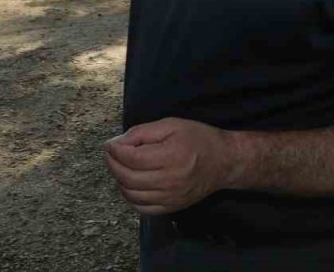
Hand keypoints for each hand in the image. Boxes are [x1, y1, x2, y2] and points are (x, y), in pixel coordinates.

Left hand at [104, 117, 235, 214]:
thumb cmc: (198, 139)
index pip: (131, 159)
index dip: (115, 151)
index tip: (110, 144)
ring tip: (120, 166)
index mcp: (171, 157)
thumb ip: (143, 132)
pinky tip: (130, 183)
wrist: (223, 162)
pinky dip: (129, 196)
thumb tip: (118, 142)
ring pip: (131, 194)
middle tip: (111, 154)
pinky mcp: (171, 208)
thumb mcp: (171, 125)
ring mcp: (170, 198)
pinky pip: (141, 208)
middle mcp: (170, 181)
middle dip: (113, 164)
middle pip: (128, 177)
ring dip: (119, 180)